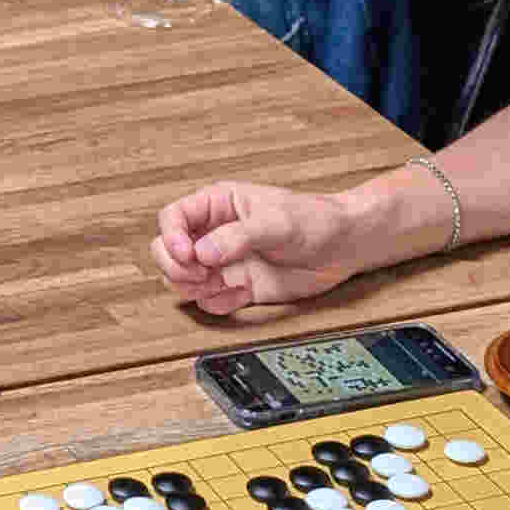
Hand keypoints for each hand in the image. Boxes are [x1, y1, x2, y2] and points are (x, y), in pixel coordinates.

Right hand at [153, 180, 373, 316]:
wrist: (343, 248)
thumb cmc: (315, 221)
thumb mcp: (276, 222)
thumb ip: (237, 236)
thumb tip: (204, 252)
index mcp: (217, 205)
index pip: (173, 218)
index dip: (172, 238)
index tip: (188, 254)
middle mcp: (214, 234)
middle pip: (167, 252)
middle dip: (178, 268)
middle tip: (202, 274)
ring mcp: (223, 263)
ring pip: (182, 280)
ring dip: (195, 288)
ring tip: (224, 283)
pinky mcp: (235, 288)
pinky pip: (209, 302)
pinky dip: (219, 303)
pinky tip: (242, 294)